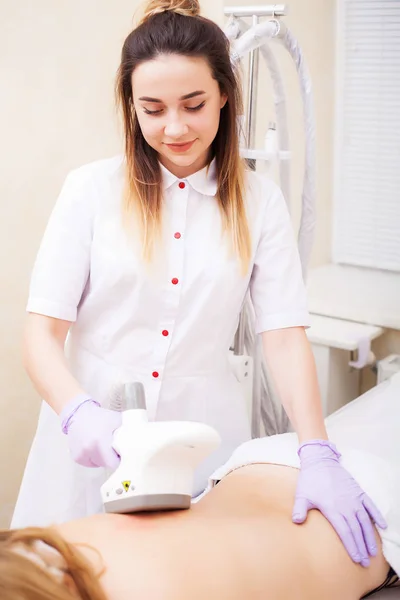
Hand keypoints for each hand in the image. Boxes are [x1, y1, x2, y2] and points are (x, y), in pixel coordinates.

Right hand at [60, 397, 121, 468]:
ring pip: (99, 464)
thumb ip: (128, 432)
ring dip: (103, 459)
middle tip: (115, 449)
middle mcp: (89, 450)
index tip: (123, 455)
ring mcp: (81, 455)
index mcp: (100, 441)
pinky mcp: (76, 458)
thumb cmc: (101, 417)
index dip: (120, 460)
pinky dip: (94, 458)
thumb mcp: (117, 420)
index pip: (113, 463)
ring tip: (103, 446)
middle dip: (112, 459)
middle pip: (106, 464)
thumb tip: (139, 442)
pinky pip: (90, 463)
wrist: (78, 414)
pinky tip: (94, 447)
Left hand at [292, 440, 386, 567]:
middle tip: (365, 562)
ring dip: (369, 536)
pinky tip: (383, 526)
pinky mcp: (358, 491)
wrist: (320, 460)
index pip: (345, 532)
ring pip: (365, 521)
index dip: (351, 546)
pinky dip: (377, 515)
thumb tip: (296, 522)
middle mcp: (346, 505)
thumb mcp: (302, 495)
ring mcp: (354, 498)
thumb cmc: (310, 479)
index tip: (356, 559)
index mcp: (332, 508)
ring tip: (373, 551)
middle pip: (356, 530)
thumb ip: (299, 509)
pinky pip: (371, 505)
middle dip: (361, 547)